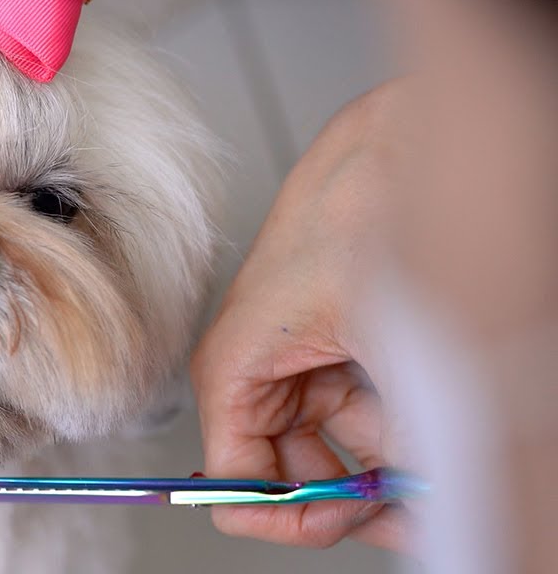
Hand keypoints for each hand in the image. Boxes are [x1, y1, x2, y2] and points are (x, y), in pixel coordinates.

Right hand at [191, 83, 412, 550]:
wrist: (396, 142)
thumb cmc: (362, 214)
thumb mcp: (391, 346)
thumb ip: (394, 444)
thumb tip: (410, 507)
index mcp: (236, 369)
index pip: (235, 479)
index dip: (284, 515)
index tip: (339, 525)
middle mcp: (261, 370)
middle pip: (289, 469)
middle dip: (347, 496)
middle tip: (407, 510)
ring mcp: (302, 358)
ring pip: (335, 443)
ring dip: (382, 463)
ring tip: (433, 467)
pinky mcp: (339, 342)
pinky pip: (360, 405)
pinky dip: (397, 424)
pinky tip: (433, 426)